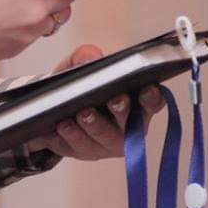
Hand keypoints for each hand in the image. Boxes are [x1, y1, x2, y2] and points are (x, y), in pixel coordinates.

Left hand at [25, 44, 168, 160]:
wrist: (54, 105)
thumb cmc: (80, 84)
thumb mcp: (80, 65)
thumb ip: (86, 55)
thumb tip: (88, 59)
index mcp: (136, 104)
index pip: (153, 103)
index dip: (153, 97)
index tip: (148, 88)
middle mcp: (126, 128)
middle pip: (129, 123)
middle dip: (122, 111)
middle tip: (114, 100)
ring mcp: (105, 144)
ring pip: (102, 139)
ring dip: (92, 127)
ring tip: (80, 114)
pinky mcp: (81, 152)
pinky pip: (76, 148)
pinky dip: (68, 137)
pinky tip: (60, 128)